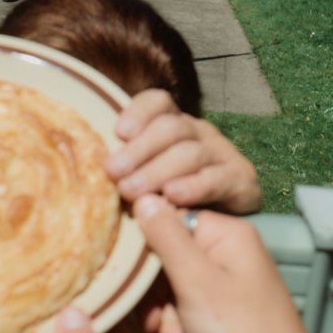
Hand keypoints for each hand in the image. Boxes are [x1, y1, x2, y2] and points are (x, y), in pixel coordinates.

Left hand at [105, 89, 261, 213]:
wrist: (225, 229)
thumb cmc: (173, 204)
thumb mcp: (145, 183)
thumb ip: (125, 173)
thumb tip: (90, 175)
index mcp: (174, 125)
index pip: (158, 103)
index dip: (138, 112)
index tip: (118, 132)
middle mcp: (199, 133)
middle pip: (170, 129)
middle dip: (138, 150)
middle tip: (113, 172)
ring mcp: (222, 153)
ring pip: (190, 153)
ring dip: (157, 171)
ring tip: (132, 191)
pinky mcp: (241, 180)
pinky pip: (216, 178)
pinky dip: (194, 186)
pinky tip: (173, 195)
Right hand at [134, 195, 329, 332]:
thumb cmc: (240, 332)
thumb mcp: (196, 281)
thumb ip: (166, 237)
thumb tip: (143, 194)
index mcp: (227, 234)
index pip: (169, 218)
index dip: (146, 247)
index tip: (133, 274)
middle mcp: (226, 253)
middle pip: (164, 258)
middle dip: (157, 295)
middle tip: (163, 318)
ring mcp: (222, 284)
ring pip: (167, 291)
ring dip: (166, 318)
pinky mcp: (217, 311)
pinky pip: (181, 312)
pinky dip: (179, 332)